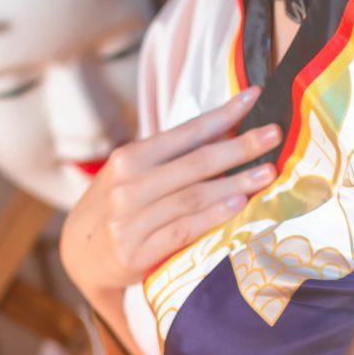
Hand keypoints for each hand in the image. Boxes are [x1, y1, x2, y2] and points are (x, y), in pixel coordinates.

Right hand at [60, 86, 279, 313]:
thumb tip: (228, 131)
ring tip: (268, 173)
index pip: (186, 132)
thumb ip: (172, 157)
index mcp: (129, 158)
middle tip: (275, 135)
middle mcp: (127, 186)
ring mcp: (129, 220)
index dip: (223, 114)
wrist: (78, 256)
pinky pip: (182, 230)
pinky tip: (239, 206)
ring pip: (193, 196)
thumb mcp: (132, 174)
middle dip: (240, 147)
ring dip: (235, 183)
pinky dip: (213, 216)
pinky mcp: (134, 253)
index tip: (256, 97)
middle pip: (196, 162)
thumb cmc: (117, 207)